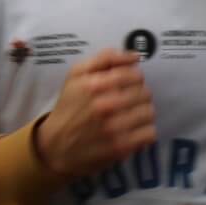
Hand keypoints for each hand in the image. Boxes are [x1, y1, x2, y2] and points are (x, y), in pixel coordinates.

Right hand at [33, 50, 155, 179]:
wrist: (56, 147)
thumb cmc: (69, 107)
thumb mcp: (77, 75)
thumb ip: (105, 59)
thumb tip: (135, 56)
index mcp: (95, 85)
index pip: (135, 75)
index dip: (134, 79)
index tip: (127, 85)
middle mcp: (106, 105)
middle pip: (145, 93)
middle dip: (138, 96)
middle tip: (127, 102)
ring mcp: (115, 128)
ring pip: (149, 112)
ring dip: (143, 114)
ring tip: (130, 117)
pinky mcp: (121, 147)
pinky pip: (150, 133)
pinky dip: (144, 132)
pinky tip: (132, 132)